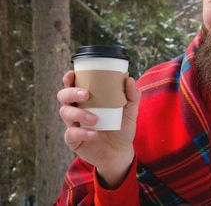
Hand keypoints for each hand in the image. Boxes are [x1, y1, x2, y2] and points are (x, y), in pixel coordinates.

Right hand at [57, 70, 140, 187]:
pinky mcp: (74, 140)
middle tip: (86, 94)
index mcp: (87, 99)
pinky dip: (82, 132)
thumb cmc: (122, 127)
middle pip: (63, 96)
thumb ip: (132, 96)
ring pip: (66, 113)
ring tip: (95, 119)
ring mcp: (74, 124)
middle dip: (71, 92)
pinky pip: (71, 133)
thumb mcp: (130, 111)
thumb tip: (129, 79)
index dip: (69, 78)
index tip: (72, 74)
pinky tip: (94, 134)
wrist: (121, 152)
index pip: (73, 85)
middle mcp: (77, 109)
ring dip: (79, 114)